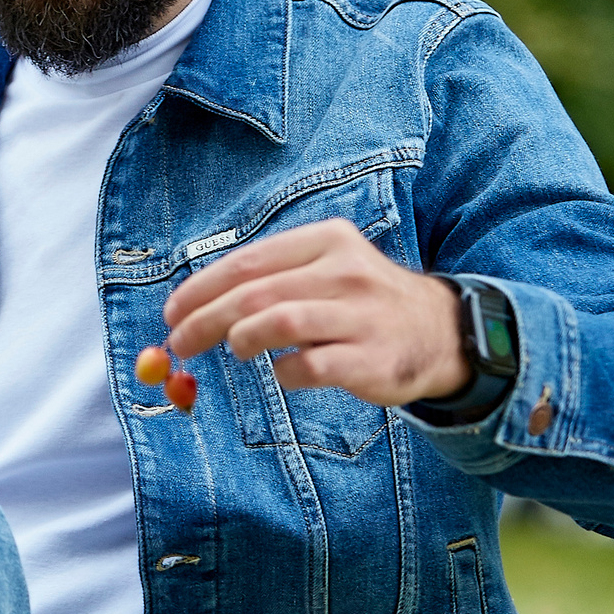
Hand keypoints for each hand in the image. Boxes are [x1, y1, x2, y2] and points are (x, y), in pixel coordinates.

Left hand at [163, 218, 463, 408]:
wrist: (441, 332)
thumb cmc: (363, 301)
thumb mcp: (326, 267)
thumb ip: (273, 277)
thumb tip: (197, 302)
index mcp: (327, 240)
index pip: (249, 261)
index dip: (202, 288)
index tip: (172, 312)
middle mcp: (345, 272)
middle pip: (256, 293)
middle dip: (206, 319)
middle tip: (180, 342)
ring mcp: (361, 315)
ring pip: (282, 322)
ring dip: (243, 338)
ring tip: (235, 348)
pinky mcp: (372, 359)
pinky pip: (311, 366)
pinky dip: (285, 372)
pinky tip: (283, 372)